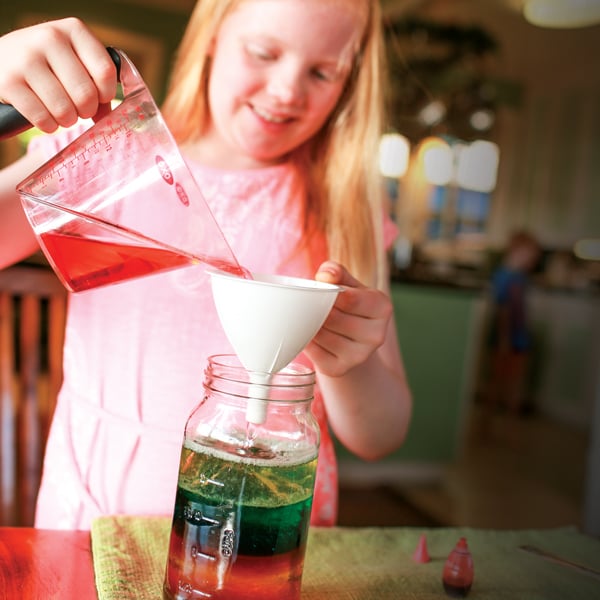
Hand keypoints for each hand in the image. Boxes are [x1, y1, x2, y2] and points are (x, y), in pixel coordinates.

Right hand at [0, 18, 116, 131]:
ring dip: (67, 120)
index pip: (106, 71)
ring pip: (65, 110)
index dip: (106, 94)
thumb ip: (97, 85)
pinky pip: (44, 119)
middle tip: (77, 109)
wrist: (1, 60)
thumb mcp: (73, 62)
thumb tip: (111, 119)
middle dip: (85, 111)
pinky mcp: (9, 82)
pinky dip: (48, 125)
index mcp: (73, 30)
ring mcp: (27, 59)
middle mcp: (50, 38)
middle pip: (86, 94)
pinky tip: (45, 117)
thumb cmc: (48, 66)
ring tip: (60, 112)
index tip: (98, 98)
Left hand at [304, 261, 392, 376]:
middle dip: (317, 309)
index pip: (349, 299)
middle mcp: (377, 335)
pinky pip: (314, 352)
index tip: (318, 290)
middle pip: (333, 318)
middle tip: (309, 304)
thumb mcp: (347, 284)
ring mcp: (361, 356)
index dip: (327, 293)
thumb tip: (326, 274)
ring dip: (309, 324)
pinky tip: (310, 334)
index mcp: (382, 307)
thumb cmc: (347, 305)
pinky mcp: (340, 369)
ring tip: (310, 317)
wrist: (350, 339)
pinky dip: (307, 341)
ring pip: (322, 335)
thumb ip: (336, 272)